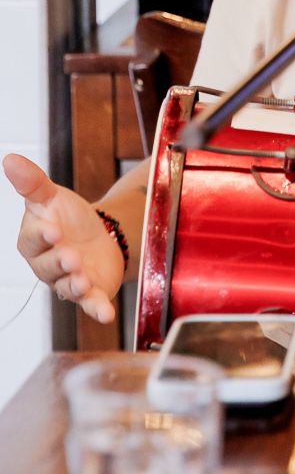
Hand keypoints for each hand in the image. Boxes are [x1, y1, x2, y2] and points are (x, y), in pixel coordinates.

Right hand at [3, 155, 123, 322]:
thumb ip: (32, 182)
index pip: (33, 240)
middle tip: (71, 256)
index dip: (42, 236)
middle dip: (60, 262)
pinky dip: (98, 310)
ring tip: (84, 281)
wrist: (99, 234)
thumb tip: (10, 158)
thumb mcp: (51, 196)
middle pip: (50, 266)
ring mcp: (69, 281)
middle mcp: (48, 266)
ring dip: (76, 286)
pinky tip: (106, 314)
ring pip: (68, 287)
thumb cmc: (67, 217)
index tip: (53, 230)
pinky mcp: (91, 293)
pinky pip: (92, 304)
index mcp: (34, 242)